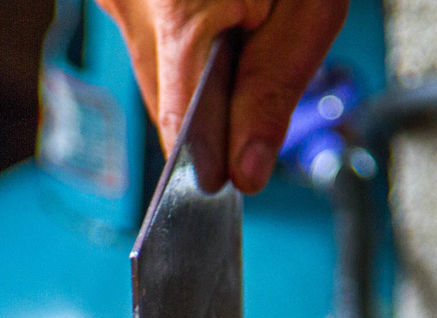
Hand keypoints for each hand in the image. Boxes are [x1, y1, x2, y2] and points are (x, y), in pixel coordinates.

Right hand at [94, 0, 347, 192]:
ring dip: (195, 73)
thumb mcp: (308, 10)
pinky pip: (145, 34)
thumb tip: (246, 174)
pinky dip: (181, 40)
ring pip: (153, 68)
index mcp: (177, 15)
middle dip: (211, 110)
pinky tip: (218, 13)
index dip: (210, 161)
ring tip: (244, 19)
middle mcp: (128, 1)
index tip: (234, 181)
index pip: (179, 126)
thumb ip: (272, 95)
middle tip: (259, 59)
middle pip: (163, 100)